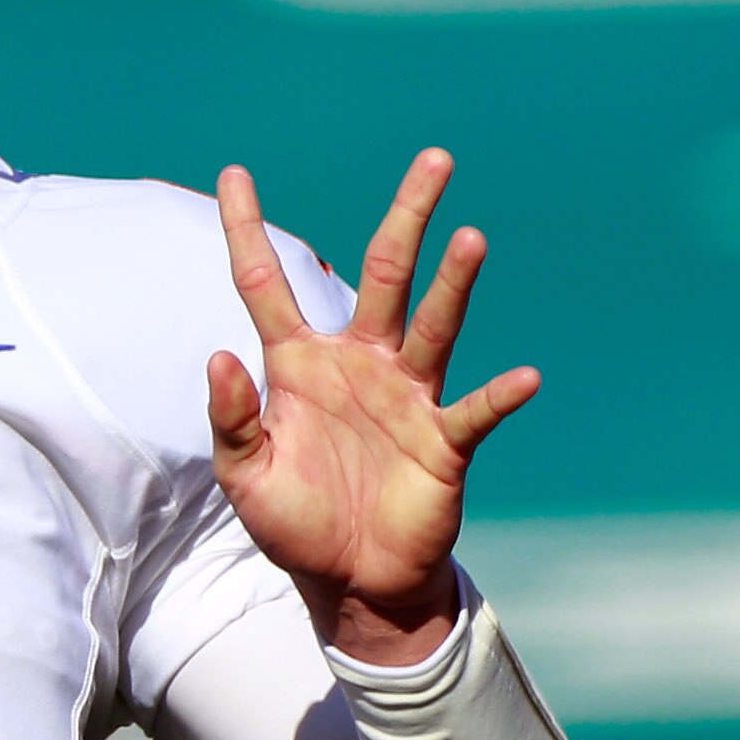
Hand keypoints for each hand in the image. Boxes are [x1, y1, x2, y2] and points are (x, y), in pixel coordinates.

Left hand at [206, 150, 540, 662]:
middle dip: (408, 217)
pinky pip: (473, 413)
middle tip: (436, 159)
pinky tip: (520, 379)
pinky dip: (497, 397)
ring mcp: (406, 396)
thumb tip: (219, 355)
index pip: (266, 281)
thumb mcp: (242, 472)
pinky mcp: (443, 441)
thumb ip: (230, 415)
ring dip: (453, 284)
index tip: (232, 173)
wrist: (348, 580)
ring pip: (434, 324)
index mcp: (299, 361)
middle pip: (384, 273)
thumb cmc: (293, 519)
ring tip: (471, 237)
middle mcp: (359, 362)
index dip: (247, 228)